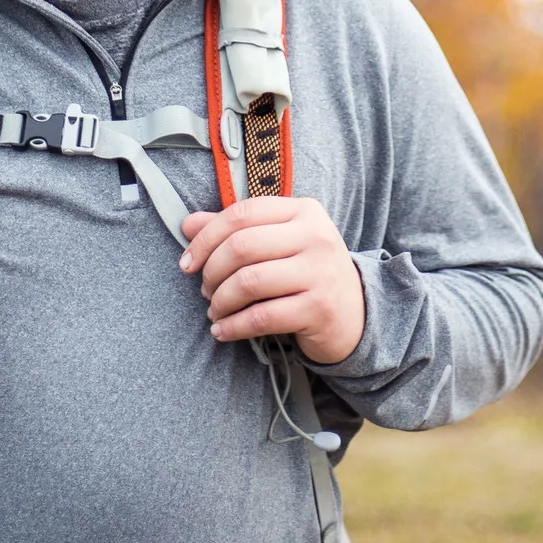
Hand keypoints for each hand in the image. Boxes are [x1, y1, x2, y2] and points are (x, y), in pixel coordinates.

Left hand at [179, 197, 364, 364]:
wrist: (355, 313)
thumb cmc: (307, 272)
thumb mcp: (278, 243)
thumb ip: (235, 230)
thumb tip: (187, 223)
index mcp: (303, 210)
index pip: (242, 213)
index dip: (206, 238)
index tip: (187, 262)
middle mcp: (316, 235)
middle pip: (242, 246)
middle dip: (211, 272)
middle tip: (205, 289)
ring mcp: (320, 272)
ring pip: (248, 282)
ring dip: (220, 301)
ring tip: (215, 311)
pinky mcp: (319, 308)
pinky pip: (261, 317)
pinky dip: (233, 326)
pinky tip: (223, 331)